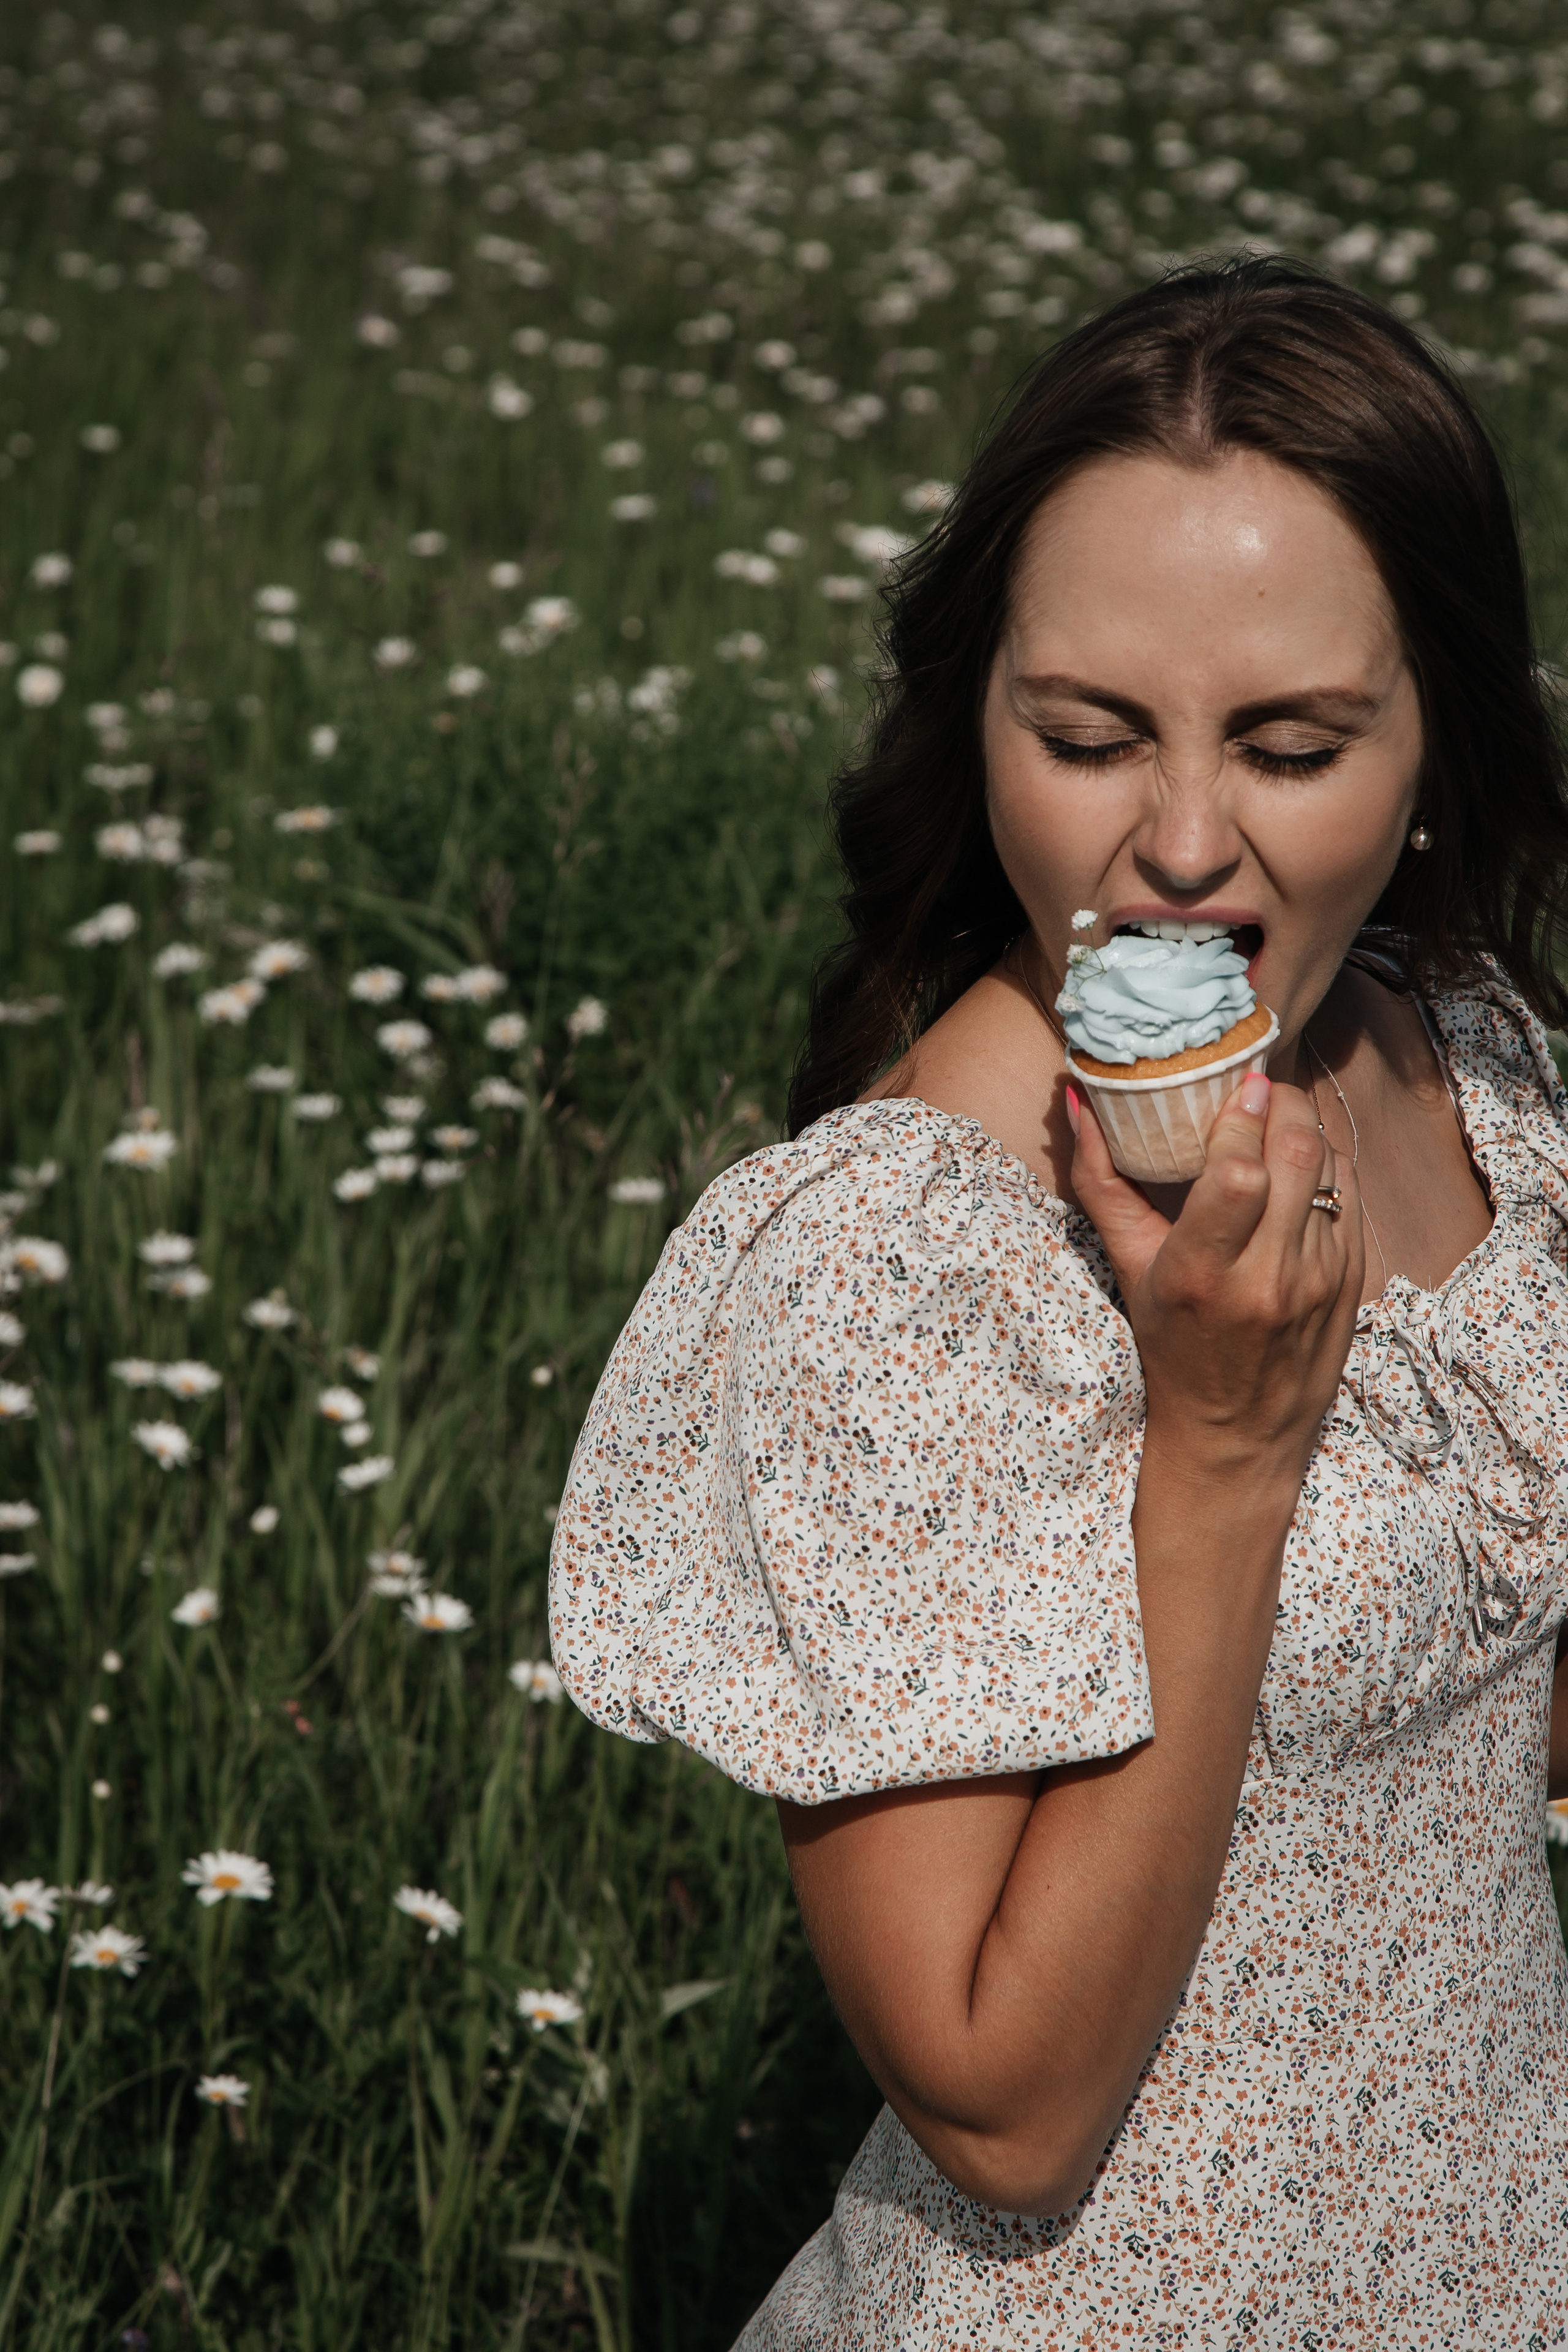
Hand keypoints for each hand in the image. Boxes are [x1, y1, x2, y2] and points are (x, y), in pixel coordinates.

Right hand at [1070, 1074, 1362, 1476]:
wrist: (1238, 1431)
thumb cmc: (1173, 1345)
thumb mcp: (1128, 1268)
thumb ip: (1100, 1179)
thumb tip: (1075, 1098)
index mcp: (1201, 1273)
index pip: (1238, 1171)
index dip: (1242, 1117)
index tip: (1237, 1089)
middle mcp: (1267, 1277)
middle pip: (1296, 1153)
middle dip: (1281, 1106)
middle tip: (1258, 1093)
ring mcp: (1320, 1280)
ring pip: (1330, 1167)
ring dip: (1305, 1131)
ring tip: (1276, 1125)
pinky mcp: (1354, 1281)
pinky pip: (1351, 1194)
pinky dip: (1327, 1168)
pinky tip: (1298, 1171)